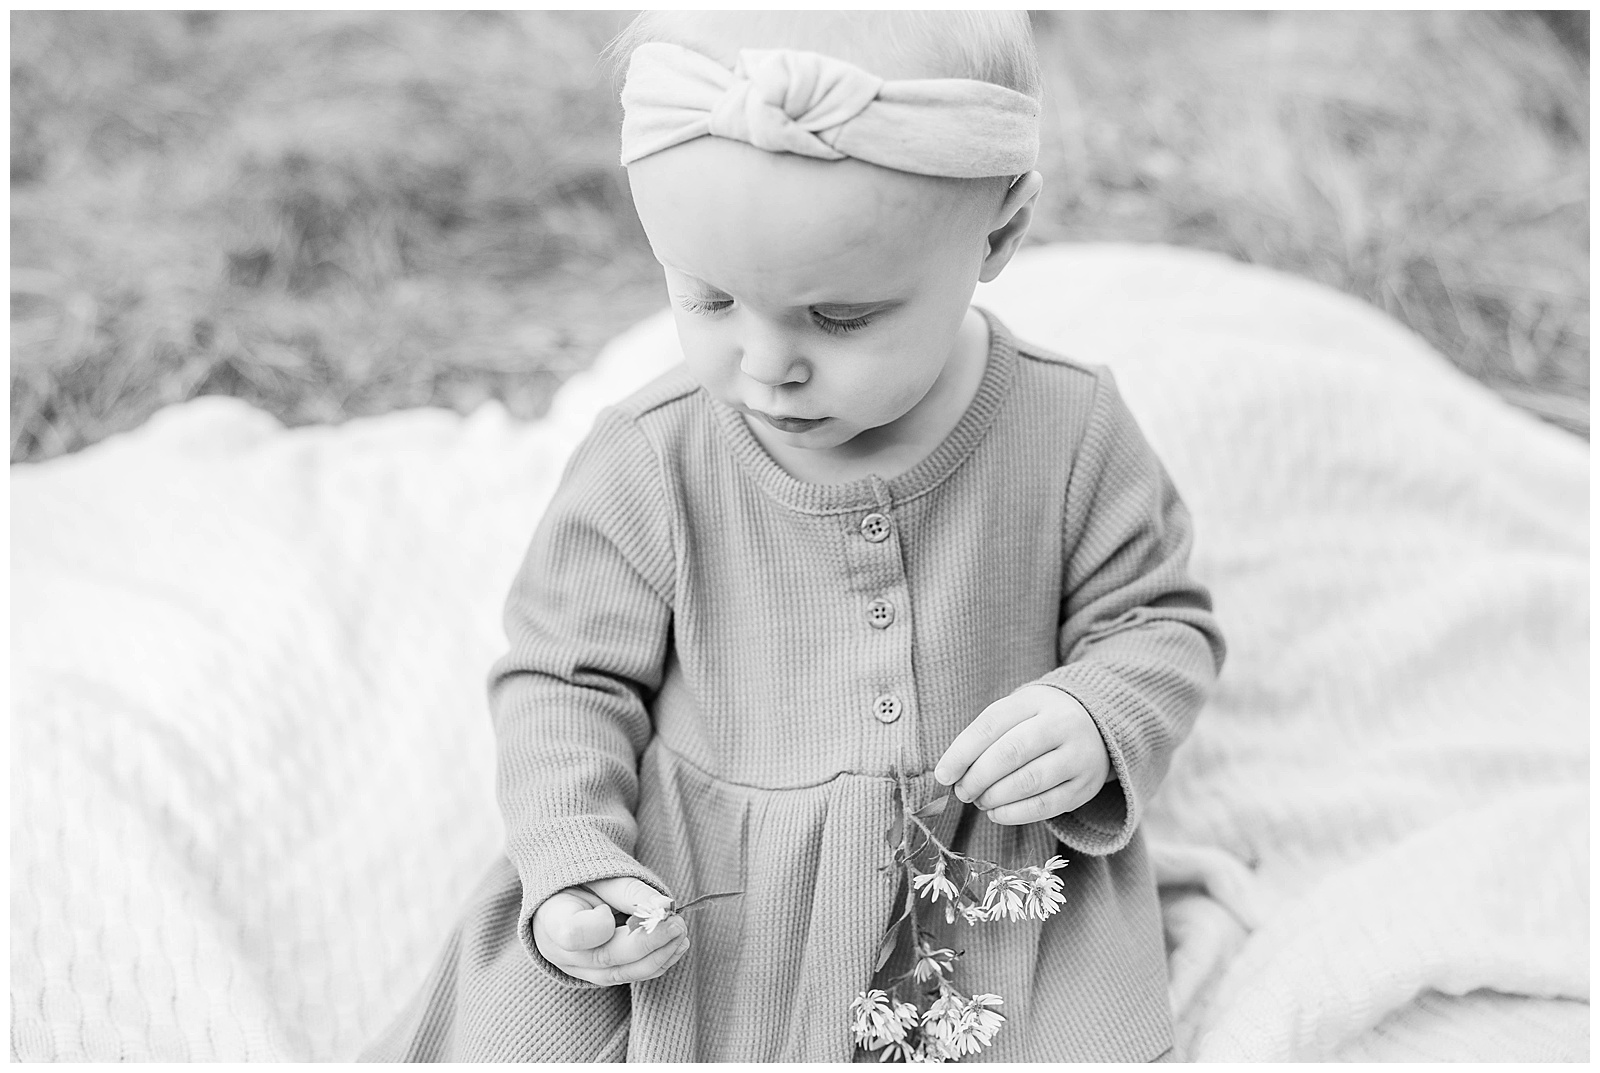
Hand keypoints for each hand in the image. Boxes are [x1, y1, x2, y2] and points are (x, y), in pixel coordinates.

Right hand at [532, 876, 689, 985]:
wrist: (565, 895)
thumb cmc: (582, 879)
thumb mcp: (602, 876)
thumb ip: (632, 892)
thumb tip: (667, 906)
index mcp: (552, 919)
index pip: (574, 935)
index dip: (601, 925)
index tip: (607, 908)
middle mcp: (561, 952)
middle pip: (608, 957)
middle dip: (649, 942)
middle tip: (678, 923)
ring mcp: (578, 969)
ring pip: (622, 973)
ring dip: (659, 956)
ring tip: (681, 933)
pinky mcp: (598, 976)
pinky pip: (628, 975)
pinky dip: (656, 963)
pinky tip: (676, 945)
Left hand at [933, 685, 1111, 824]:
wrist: (1097, 726)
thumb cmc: (1039, 722)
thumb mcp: (1016, 713)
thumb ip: (985, 737)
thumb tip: (950, 773)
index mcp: (1036, 700)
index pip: (992, 724)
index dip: (962, 752)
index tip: (943, 775)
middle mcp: (1061, 724)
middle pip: (1011, 752)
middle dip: (978, 777)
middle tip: (962, 791)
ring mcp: (1078, 756)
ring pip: (1029, 781)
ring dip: (995, 797)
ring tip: (979, 801)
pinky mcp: (1085, 786)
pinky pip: (1046, 806)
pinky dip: (1015, 814)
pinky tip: (997, 813)